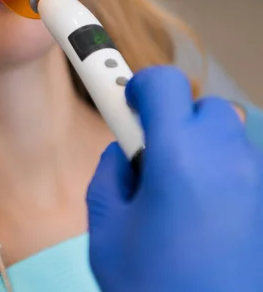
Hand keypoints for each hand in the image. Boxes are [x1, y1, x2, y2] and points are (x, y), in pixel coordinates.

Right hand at [87, 66, 262, 291]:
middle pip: (204, 105)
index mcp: (178, 158)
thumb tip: (125, 152)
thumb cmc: (150, 285)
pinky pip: (242, 167)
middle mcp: (226, 160)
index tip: (122, 100)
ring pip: (228, 134)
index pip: (164, 83)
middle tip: (149, 153)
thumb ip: (110, 175)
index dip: (136, 83)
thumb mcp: (106, 229)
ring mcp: (256, 183)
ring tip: (176, 186)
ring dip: (199, 143)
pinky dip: (220, 171)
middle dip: (173, 117)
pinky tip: (203, 212)